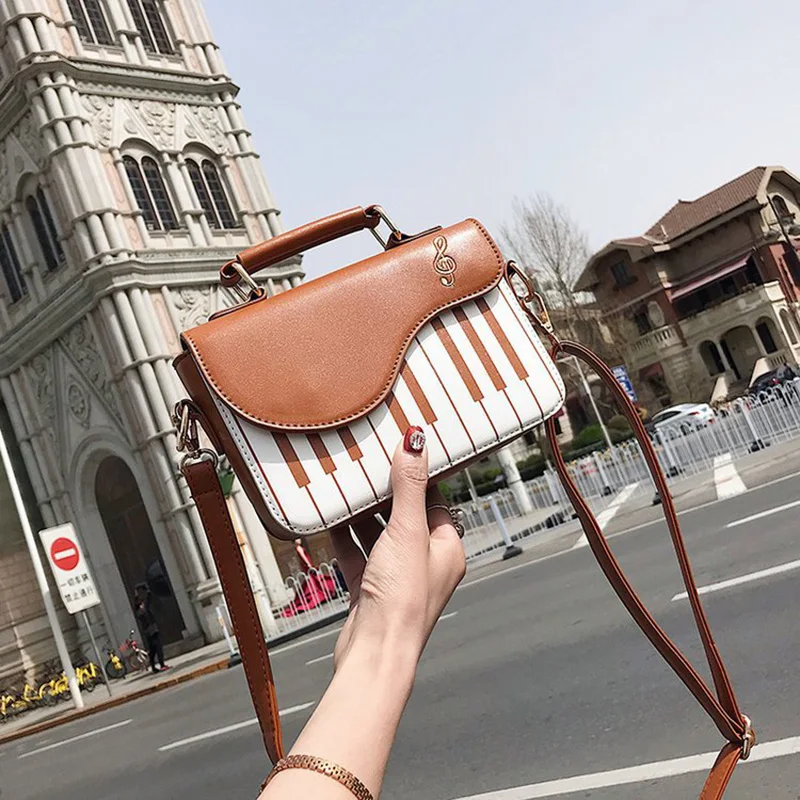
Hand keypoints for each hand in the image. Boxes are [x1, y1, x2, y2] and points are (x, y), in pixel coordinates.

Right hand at [331, 429, 465, 672]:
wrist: (375, 654)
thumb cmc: (403, 599)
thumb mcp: (407, 531)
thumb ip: (409, 485)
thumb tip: (416, 441)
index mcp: (446, 549)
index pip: (435, 500)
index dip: (418, 476)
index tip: (399, 451)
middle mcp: (425, 563)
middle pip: (404, 516)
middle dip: (384, 493)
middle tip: (366, 464)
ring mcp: (397, 577)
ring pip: (379, 535)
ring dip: (363, 515)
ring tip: (345, 486)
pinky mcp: (371, 589)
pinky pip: (357, 555)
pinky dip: (345, 538)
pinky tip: (329, 520)